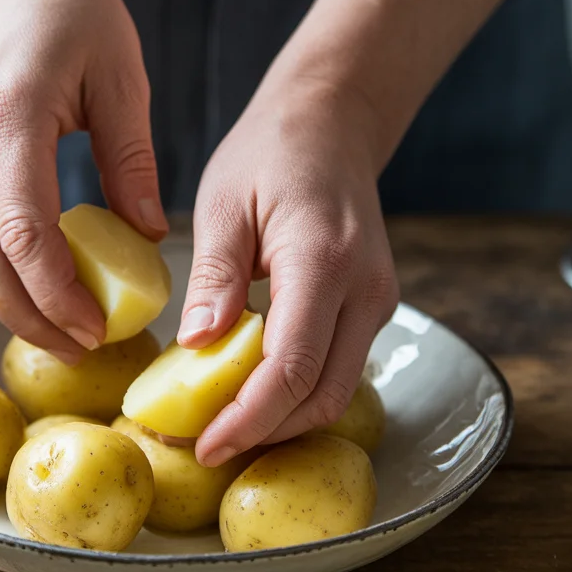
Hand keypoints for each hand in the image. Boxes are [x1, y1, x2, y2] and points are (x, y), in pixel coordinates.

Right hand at [0, 0, 167, 363]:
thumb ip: (131, 159)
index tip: (97, 329)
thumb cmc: (69, 2)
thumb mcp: (120, 74)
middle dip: (26, 317)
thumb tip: (147, 235)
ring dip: (8, 302)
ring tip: (60, 332)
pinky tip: (40, 286)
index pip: (24, 232)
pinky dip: (0, 269)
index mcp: (10, 113)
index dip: (58, 294)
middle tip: (77, 350)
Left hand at [177, 70, 398, 465]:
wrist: (331, 124)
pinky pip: (336, 368)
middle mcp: (364, 290)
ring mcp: (376, 301)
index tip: (202, 446)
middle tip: (201, 446)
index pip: (291, 367)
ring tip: (219, 426)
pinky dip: (294, 394)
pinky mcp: (370, 307)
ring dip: (279, 420)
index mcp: (323, 261)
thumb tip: (196, 346)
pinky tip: (249, 393)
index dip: (247, 419)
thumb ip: (215, 276)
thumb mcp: (225, 203)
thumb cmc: (271, 153)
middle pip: (320, 396)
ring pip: (333, 391)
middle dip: (263, 433)